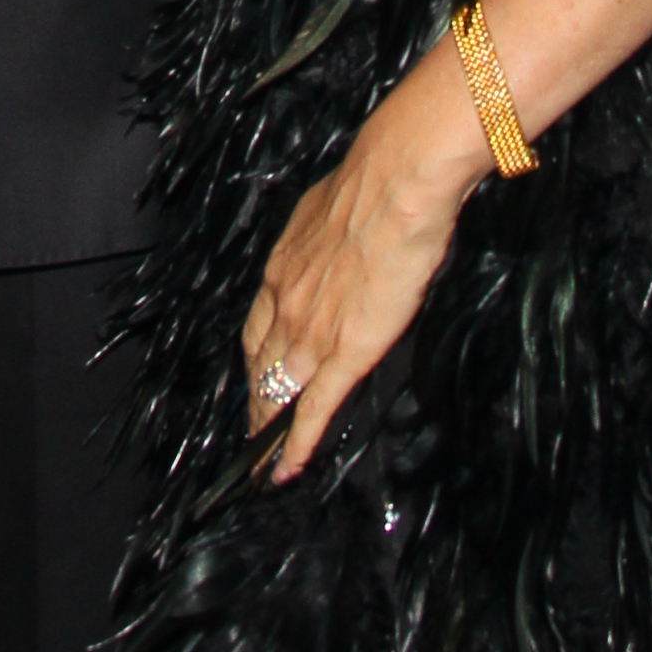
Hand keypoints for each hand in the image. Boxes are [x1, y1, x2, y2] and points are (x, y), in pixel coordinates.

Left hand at [241, 38, 486, 480]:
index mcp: (283, 265)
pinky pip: (311, 411)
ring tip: (264, 464)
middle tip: (254, 434)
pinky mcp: (343, 353)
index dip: (255, 358)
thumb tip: (340, 237)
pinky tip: (286, 470)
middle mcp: (285, 301)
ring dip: (268, 433)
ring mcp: (310, 331)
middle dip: (255, 402)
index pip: (258, 325)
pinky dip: (295, 446)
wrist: (397, 181)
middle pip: (259, 365)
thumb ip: (330, 238)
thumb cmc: (378, 185)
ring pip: (278, 393)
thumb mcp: (335, 210)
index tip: (257, 376)